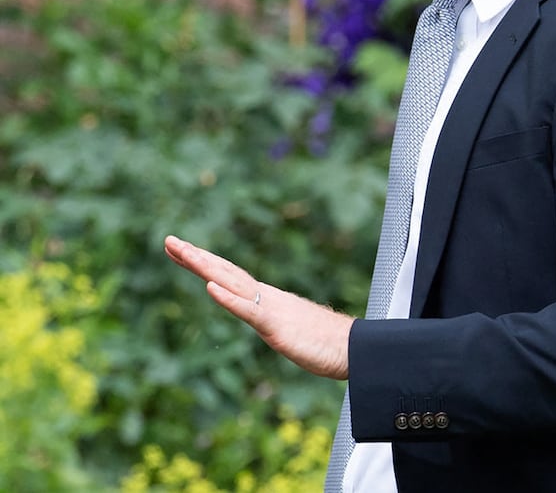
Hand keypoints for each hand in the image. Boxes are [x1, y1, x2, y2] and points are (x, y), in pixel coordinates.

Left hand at [164, 235, 353, 379]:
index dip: (203, 262)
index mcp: (267, 299)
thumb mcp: (290, 330)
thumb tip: (268, 319)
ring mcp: (271, 309)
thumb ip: (275, 321)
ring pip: (233, 284)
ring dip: (206, 268)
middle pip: (226, 272)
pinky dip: (228, 298)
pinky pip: (249, 310)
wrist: (354, 349)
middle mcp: (266, 297)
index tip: (179, 249)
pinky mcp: (277, 326)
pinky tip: (210, 288)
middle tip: (169, 240)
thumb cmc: (326, 343)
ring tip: (183, 252)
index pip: (229, 276)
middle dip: (195, 256)